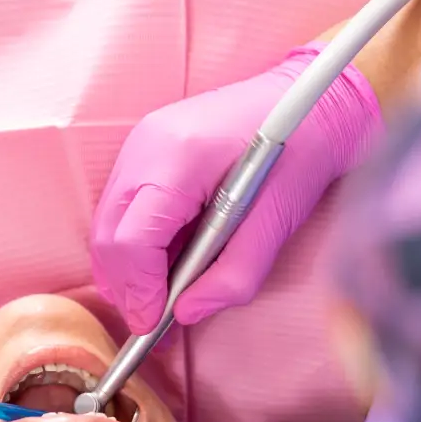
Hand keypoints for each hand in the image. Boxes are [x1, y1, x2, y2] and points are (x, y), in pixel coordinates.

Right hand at [91, 45, 383, 333]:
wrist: (313, 95)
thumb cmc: (302, 149)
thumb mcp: (278, 221)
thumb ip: (234, 275)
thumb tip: (188, 313)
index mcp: (176, 159)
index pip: (131, 240)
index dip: (138, 291)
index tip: (154, 325)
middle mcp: (146, 146)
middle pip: (107, 236)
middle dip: (125, 287)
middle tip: (151, 325)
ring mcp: (140, 143)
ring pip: (107, 224)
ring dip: (125, 269)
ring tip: (156, 301)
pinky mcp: (146, 150)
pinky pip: (122, 208)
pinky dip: (134, 245)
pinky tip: (163, 266)